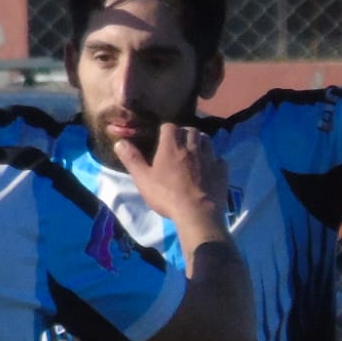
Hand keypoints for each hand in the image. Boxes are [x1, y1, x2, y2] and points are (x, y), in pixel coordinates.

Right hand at [115, 124, 229, 228]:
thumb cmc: (167, 196)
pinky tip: (209, 168)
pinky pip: (219, 158)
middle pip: (190, 130)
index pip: (169, 127)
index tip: (162, 139)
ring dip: (200, 143)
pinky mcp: (222, 170)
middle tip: (179, 145)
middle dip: (184, 134)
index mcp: (171, 146)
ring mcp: (209, 158)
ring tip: (194, 152)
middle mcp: (192, 147)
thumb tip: (119, 142)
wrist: (197, 214)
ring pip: (207, 140)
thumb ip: (132, 160)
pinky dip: (214, 160)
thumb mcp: (143, 179)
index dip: (165, 131)